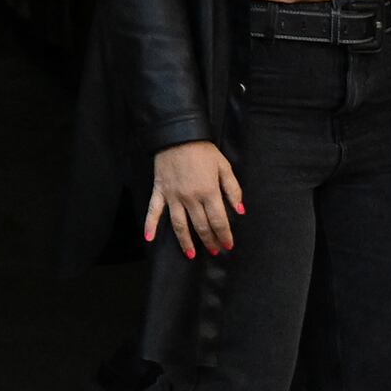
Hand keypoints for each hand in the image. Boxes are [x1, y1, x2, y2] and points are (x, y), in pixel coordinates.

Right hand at [145, 139, 242, 259]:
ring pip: (179, 225)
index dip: (225, 235)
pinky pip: (154, 210)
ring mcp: (173, 196)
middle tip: (214, 251)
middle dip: (209, 241)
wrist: (178, 136)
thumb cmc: (204, 151)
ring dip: (185, 241)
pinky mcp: (160, 191)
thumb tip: (241, 211)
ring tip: (191, 254)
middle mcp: (191, 198)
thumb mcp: (224, 167)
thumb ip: (233, 190)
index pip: (219, 221)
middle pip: (201, 226)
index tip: (228, 245)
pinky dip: (150, 225)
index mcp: (209, 192)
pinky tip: (149, 238)